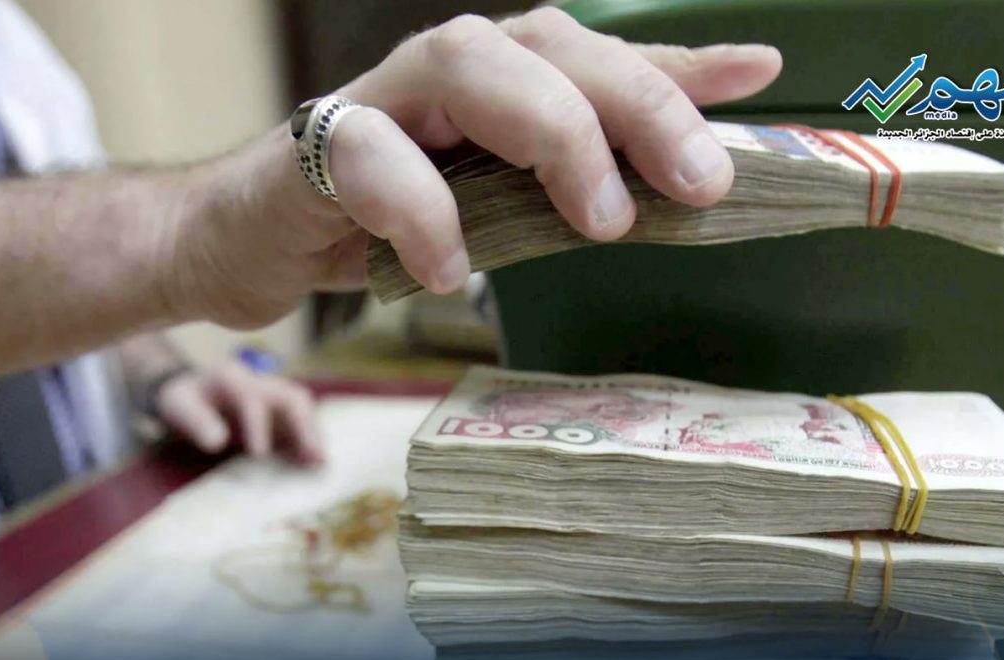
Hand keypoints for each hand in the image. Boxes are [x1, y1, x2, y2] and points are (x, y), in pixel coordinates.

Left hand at [151, 361, 323, 464]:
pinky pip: (303, 420)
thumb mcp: (177, 405)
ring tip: (321, 461)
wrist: (191, 390)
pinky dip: (311, 439)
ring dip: (314, 432)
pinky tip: (316, 462)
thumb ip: (195, 420)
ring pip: (303, 407)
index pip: (251, 397)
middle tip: (312, 455)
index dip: (258, 424)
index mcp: (231, 376)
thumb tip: (217, 442)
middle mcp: (259, 381)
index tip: (259, 454)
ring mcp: (273, 394)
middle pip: (290, 397)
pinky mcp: (280, 411)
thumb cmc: (183, 399)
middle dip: (303, 426)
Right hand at [161, 8, 781, 327]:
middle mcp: (444, 75)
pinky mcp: (312, 149)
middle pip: (546, 44)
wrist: (242, 239)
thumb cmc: (379, 218)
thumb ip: (576, 183)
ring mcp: (376, 102)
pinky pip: (370, 156)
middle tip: (699, 181)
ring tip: (597, 219)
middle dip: (634, 101)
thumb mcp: (493, 206)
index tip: (761, 75)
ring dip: (547, 131)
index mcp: (498, 85)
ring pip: (464, 62)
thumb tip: (685, 181)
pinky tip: (450, 271)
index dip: (678, 63)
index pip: (598, 56)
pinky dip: (422, 211)